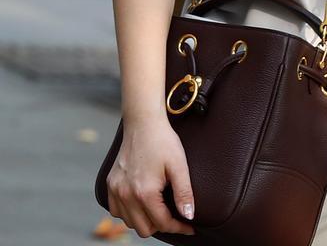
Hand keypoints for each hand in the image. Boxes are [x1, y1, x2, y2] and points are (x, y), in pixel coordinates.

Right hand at [106, 115, 195, 237]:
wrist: (143, 123)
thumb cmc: (163, 141)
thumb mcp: (179, 165)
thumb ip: (184, 193)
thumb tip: (189, 216)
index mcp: (144, 192)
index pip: (163, 223)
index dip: (179, 227)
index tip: (190, 227)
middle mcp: (126, 195)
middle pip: (145, 229)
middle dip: (162, 225)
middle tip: (174, 216)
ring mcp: (116, 190)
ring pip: (130, 223)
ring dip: (145, 220)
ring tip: (159, 209)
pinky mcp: (110, 185)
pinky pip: (117, 211)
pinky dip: (129, 213)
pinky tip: (140, 204)